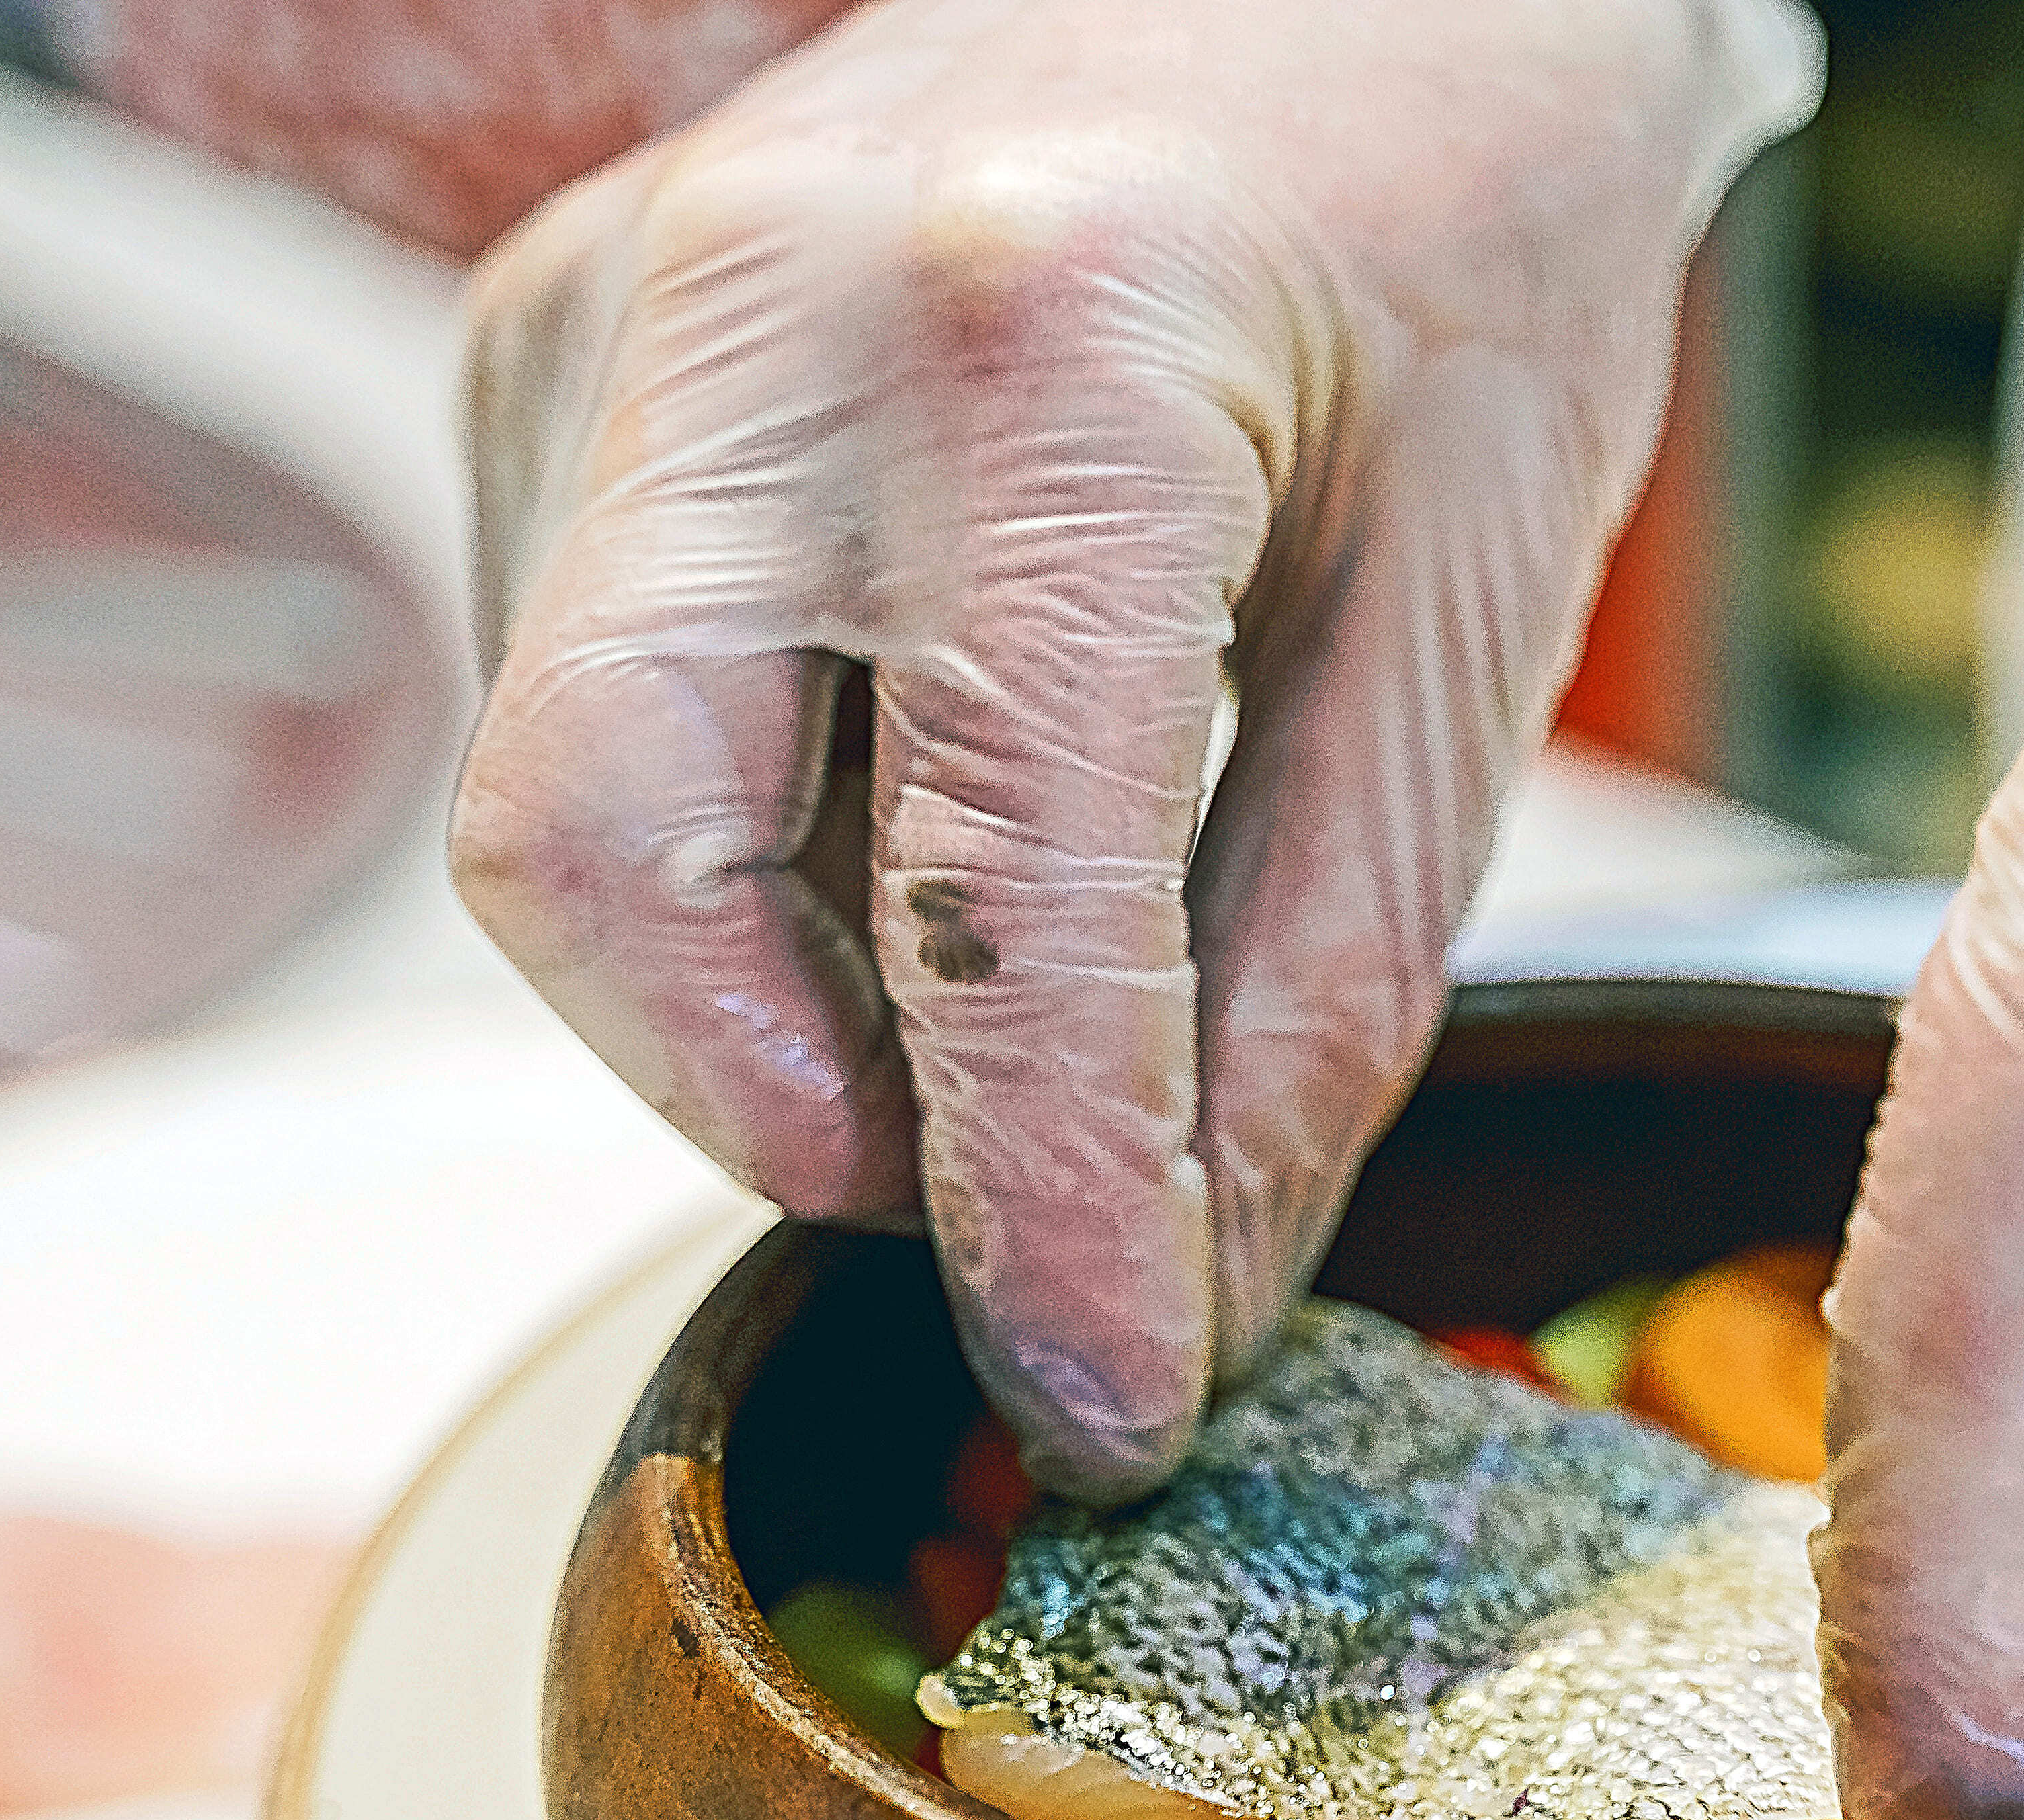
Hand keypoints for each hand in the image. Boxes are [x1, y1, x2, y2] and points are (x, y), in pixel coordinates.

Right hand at [449, 0, 1814, 1495]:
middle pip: (596, 870)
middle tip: (999, 1190)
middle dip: (786, 1111)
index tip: (1102, 1406)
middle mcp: (749, 309)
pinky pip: (584, 711)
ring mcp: (603, 314)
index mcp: (1041, 350)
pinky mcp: (550, 351)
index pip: (982, 908)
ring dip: (782, 988)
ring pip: (570, 822)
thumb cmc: (1467, 210)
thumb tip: (1174, 1301)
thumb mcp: (1473, 607)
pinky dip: (753, 850)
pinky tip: (929, 793)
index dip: (1035, 1218)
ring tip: (1020, 946)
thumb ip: (1313, 984)